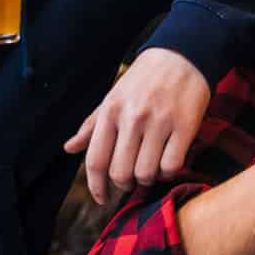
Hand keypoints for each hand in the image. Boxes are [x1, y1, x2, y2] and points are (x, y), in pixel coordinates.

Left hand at [64, 48, 210, 203]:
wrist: (183, 55)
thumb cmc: (144, 79)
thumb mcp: (113, 96)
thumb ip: (92, 124)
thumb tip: (69, 148)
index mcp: (111, 111)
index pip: (96, 160)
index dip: (96, 186)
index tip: (101, 199)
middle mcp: (133, 118)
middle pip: (120, 173)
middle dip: (124, 185)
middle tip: (131, 180)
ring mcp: (160, 122)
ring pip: (146, 173)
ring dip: (147, 180)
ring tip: (150, 169)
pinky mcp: (185, 126)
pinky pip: (172, 165)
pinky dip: (168, 172)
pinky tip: (168, 163)